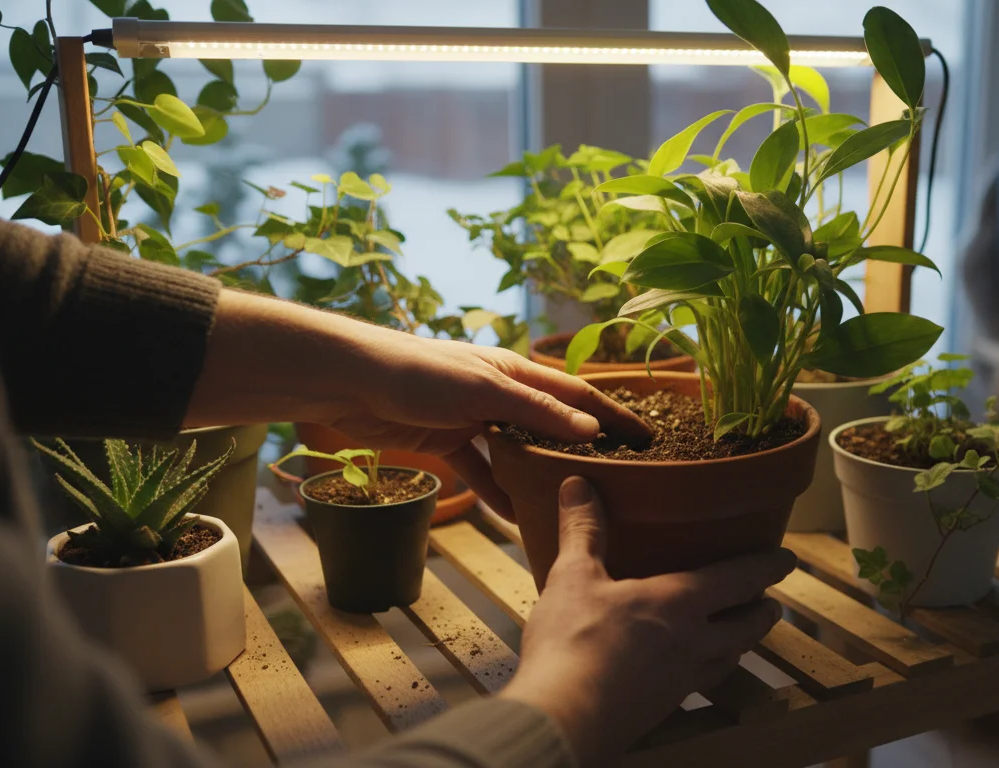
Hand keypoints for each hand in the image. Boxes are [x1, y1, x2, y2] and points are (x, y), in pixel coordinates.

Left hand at [186, 291, 650, 517]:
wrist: (347, 380)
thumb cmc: (416, 371)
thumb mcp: (484, 391)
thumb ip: (536, 412)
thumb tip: (592, 430)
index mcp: (516, 371)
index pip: (579, 394)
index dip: (615, 415)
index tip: (651, 440)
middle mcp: (502, 392)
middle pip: (554, 424)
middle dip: (584, 449)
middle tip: (619, 480)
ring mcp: (475, 418)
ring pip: (520, 451)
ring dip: (543, 476)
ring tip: (573, 506)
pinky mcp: (447, 441)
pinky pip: (483, 471)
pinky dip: (499, 492)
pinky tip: (517, 519)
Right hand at [499, 477, 795, 765]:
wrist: (563, 719)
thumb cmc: (573, 642)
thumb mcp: (573, 577)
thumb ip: (583, 531)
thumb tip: (579, 483)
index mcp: (680, 603)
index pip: (738, 579)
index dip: (767, 566)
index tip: (788, 558)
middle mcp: (693, 643)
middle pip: (745, 626)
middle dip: (762, 612)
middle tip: (771, 602)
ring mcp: (680, 681)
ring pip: (728, 659)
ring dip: (740, 644)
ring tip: (739, 636)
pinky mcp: (661, 709)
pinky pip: (699, 685)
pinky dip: (706, 671)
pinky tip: (689, 673)